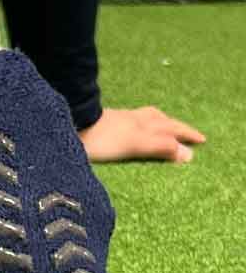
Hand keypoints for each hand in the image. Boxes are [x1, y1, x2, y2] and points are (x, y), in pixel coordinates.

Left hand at [79, 106, 205, 163]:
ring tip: (164, 126)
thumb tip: (188, 154)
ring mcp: (118, 119)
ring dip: (159, 122)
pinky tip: (131, 127)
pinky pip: (130, 120)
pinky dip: (140, 123)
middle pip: (160, 121)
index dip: (185, 136)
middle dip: (176, 127)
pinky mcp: (103, 123)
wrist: (70, 125)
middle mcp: (134, 119)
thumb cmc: (101, 138)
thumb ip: (160, 148)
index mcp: (143, 125)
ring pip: (145, 118)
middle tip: (188, 133)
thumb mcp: (135, 144)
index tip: (201, 141)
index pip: (170, 130)